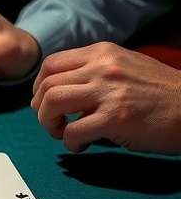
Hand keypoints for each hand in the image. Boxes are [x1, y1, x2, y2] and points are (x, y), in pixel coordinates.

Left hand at [31, 42, 180, 153]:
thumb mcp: (126, 66)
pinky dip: (70, 142)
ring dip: (48, 124)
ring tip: (62, 133)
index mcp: (102, 53)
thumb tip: (61, 87)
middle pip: (47, 84)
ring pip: (52, 103)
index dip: (39, 86)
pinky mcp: (115, 118)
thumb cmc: (160, 93)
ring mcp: (108, 92)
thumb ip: (94, 71)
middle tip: (52, 122)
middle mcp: (102, 68)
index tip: (45, 102)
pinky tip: (81, 145)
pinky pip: (73, 131)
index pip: (51, 64)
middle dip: (40, 108)